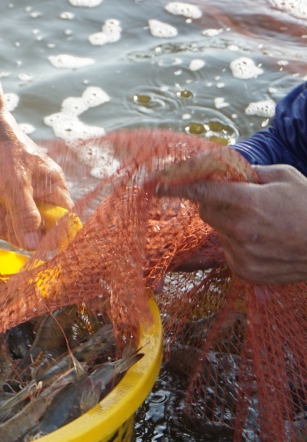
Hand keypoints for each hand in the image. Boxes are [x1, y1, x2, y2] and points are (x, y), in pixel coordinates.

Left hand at [0, 120, 72, 250]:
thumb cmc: (1, 150)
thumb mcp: (15, 184)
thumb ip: (25, 215)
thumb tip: (33, 245)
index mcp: (53, 191)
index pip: (63, 224)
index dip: (50, 237)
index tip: (32, 241)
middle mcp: (38, 198)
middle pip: (34, 233)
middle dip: (13, 228)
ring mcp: (16, 201)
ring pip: (13, 231)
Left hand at [155, 164, 306, 283]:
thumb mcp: (284, 177)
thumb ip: (248, 173)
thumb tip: (222, 170)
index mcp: (249, 203)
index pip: (200, 192)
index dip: (176, 186)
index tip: (157, 183)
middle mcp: (241, 230)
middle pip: (205, 211)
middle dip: (215, 202)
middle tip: (241, 200)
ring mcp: (241, 254)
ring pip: (217, 231)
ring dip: (230, 224)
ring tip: (263, 224)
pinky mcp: (244, 270)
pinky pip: (227, 250)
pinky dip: (238, 242)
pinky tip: (263, 241)